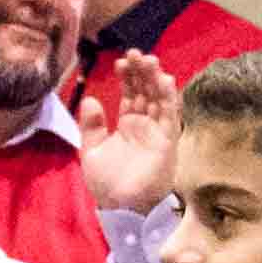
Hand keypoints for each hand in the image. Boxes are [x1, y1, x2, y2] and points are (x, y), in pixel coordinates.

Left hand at [79, 52, 178, 214]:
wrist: (121, 208)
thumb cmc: (108, 185)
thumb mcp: (91, 152)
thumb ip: (91, 126)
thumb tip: (91, 99)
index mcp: (128, 125)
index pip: (131, 94)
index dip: (128, 77)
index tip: (120, 62)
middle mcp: (145, 125)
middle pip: (146, 91)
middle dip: (142, 72)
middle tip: (135, 53)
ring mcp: (157, 132)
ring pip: (160, 99)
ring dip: (156, 79)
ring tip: (148, 60)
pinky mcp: (167, 142)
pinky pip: (170, 116)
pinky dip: (168, 98)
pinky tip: (163, 80)